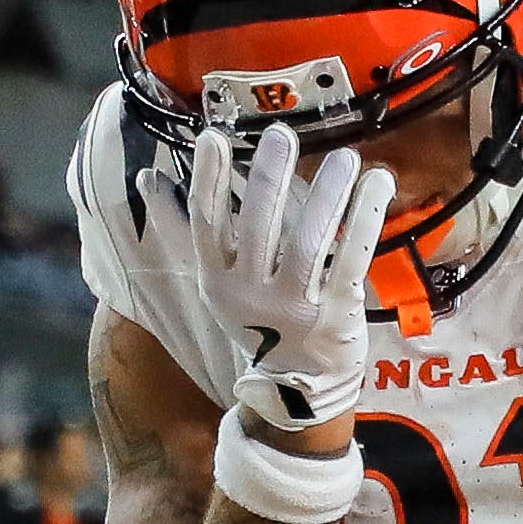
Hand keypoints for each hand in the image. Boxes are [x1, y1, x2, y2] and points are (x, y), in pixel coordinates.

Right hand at [147, 120, 389, 435]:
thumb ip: (186, 231)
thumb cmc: (257, 320)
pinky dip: (365, 219)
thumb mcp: (217, 283)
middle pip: (257, 226)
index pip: (206, 224)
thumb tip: (146, 179)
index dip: (207, 179)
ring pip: (307, 241)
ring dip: (327, 194)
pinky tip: (377, 183)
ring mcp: (295, 308)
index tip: (213, 136)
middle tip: (281, 133)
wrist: (300, 390)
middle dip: (269, 176)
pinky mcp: (336, 315)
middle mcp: (251, 295)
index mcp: (218, 281)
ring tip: (344, 156)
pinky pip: (350, 259)